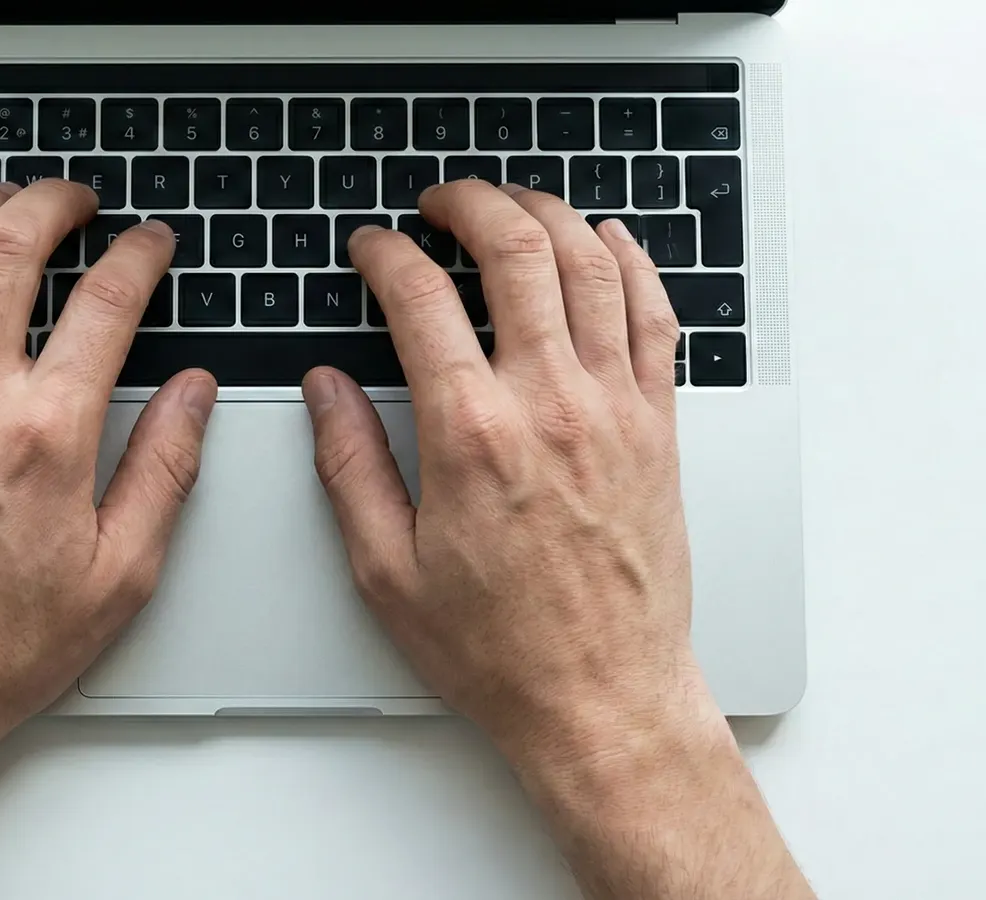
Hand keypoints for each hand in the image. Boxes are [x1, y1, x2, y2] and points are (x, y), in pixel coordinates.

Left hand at [0, 180, 214, 775]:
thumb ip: (166, 471)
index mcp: (46, 436)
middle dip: (54, 203)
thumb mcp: (120, 575)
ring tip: (0, 200)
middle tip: (77, 199)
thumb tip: (195, 395)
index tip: (150, 244)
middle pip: (10, 249)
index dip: (139, 256)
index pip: (106, 303)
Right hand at [304, 181, 715, 761]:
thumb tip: (326, 389)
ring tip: (512, 202)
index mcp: (473, 433)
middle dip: (469, 204)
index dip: (385, 254)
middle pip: (515, 250)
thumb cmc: (500, 648)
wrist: (601, 696)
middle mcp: (551, 403)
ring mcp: (615, 408)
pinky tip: (608, 242)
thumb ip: (349, 465)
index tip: (372, 248)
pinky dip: (632, 263)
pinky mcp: (658, 426)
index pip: (420, 298)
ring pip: (590, 265)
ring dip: (547, 213)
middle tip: (440, 202)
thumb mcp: (386, 570)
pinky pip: (655, 316)